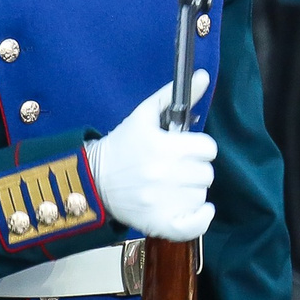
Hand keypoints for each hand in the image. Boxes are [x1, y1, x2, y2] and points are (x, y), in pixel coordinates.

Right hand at [90, 73, 215, 240]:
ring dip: (191, 191)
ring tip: (172, 186)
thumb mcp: (144, 115)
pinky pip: (196, 225)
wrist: (92, 181)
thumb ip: (174, 96)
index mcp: (164, 147)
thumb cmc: (121, 145)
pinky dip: (201, 218)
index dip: (199, 147)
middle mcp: (166, 175)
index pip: (208, 148)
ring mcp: (163, 203)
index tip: (185, 149)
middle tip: (176, 167)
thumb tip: (204, 75)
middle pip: (207, 173)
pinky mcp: (160, 224)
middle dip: (195, 168)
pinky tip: (195, 209)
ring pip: (201, 196)